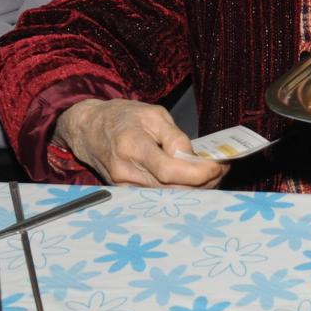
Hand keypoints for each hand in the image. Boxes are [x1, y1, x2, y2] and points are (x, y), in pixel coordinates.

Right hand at [54, 100, 228, 188]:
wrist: (88, 128)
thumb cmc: (121, 117)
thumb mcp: (153, 115)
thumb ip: (174, 137)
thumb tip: (193, 158)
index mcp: (132, 145)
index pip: (169, 171)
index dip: (198, 173)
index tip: (218, 166)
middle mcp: (125, 171)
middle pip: (171, 189)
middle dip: (203, 182)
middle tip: (222, 169)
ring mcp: (123, 185)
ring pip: (166, 196)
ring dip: (193, 188)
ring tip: (211, 173)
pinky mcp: (125, 192)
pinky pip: (156, 196)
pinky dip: (177, 189)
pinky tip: (191, 179)